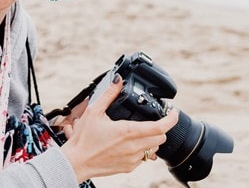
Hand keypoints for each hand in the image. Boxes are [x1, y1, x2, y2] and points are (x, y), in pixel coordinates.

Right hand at [60, 74, 180, 180]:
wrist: (76, 163)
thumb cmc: (83, 140)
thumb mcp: (94, 112)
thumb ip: (109, 94)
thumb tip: (118, 80)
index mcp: (128, 131)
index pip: (161, 127)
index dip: (172, 118)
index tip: (172, 111)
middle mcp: (134, 147)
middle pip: (161, 137)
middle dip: (160, 127)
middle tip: (152, 120)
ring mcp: (132, 159)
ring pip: (154, 148)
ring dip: (151, 139)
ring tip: (139, 132)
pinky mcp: (129, 167)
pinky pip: (143, 158)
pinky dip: (142, 150)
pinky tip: (129, 144)